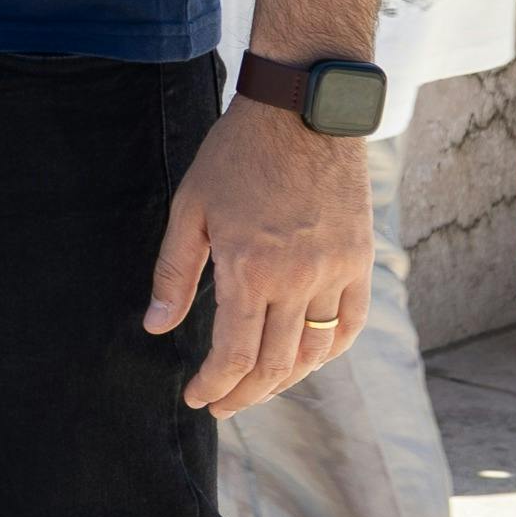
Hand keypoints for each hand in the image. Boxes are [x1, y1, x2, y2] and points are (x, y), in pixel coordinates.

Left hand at [148, 98, 371, 414]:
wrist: (302, 112)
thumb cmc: (237, 155)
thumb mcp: (190, 208)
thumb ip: (175, 273)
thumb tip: (156, 326)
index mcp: (249, 269)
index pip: (234, 354)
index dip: (214, 385)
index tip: (197, 398)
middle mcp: (297, 280)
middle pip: (274, 364)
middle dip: (244, 394)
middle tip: (221, 404)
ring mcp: (334, 273)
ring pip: (314, 353)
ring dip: (284, 381)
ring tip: (256, 388)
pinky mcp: (359, 262)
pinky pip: (348, 325)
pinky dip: (328, 352)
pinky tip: (305, 360)